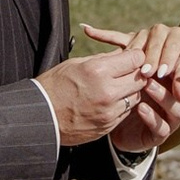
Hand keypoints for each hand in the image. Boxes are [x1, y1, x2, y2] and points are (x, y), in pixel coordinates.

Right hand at [35, 47, 158, 144]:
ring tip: (117, 87)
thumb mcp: (75, 64)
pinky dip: (122, 105)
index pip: (135, 59)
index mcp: (98, 71)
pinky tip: (109, 101)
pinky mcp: (107, 126)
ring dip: (130, 90)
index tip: (131, 57)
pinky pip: (125, 112)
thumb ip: (102, 59)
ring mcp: (108, 111)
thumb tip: (122, 54)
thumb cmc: (54, 86)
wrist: (40, 117)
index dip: (135, 56)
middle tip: (127, 71)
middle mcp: (107, 91)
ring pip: (136, 97)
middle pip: (140, 79)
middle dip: (136, 73)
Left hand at [82, 24, 179, 152]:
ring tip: (149, 85)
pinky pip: (163, 127)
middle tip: (176, 72)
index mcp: (179, 78)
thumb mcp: (124, 65)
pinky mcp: (159, 134)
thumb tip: (85, 28)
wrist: (113, 118)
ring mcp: (171, 117)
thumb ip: (114, 48)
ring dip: (165, 95)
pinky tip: (140, 107)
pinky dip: (152, 115)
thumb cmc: (124, 86)